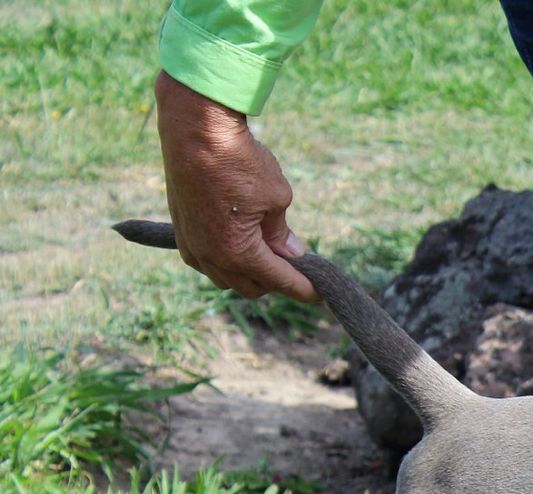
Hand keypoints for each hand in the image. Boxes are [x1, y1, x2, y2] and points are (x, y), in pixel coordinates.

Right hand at [154, 71, 316, 301]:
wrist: (194, 129)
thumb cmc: (239, 161)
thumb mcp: (277, 197)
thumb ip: (282, 232)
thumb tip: (291, 253)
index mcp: (239, 253)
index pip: (280, 281)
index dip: (304, 288)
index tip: (320, 293)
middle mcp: (211, 257)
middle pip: (253, 287)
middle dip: (276, 281)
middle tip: (296, 266)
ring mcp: (192, 246)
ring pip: (227, 278)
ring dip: (249, 273)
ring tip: (269, 253)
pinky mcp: (180, 231)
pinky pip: (206, 263)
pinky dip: (225, 261)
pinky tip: (238, 246)